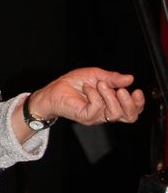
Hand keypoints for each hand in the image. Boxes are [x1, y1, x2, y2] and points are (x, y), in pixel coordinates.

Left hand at [28, 68, 144, 128]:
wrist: (54, 89)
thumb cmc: (73, 83)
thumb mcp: (96, 75)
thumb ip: (113, 78)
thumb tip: (130, 78)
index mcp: (111, 103)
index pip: (132, 110)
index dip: (138, 103)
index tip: (137, 91)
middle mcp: (106, 111)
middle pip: (129, 117)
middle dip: (129, 103)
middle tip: (123, 90)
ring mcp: (96, 116)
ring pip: (115, 114)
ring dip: (110, 96)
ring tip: (100, 85)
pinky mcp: (86, 116)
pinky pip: (97, 108)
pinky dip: (94, 95)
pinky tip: (88, 88)